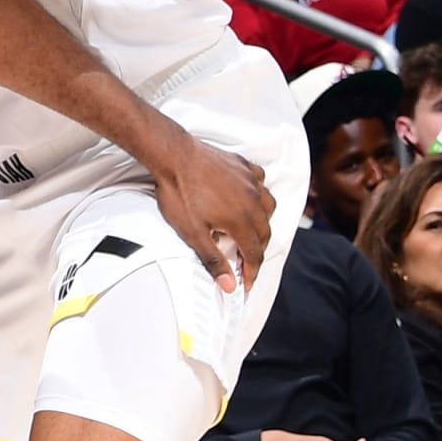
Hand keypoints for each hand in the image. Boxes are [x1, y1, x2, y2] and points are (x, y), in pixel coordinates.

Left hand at [146, 126, 273, 292]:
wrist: (173, 156)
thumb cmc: (179, 191)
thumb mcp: (192, 233)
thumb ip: (213, 259)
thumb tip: (229, 284)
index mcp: (240, 219)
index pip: (253, 253)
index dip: (251, 272)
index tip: (246, 283)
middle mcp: (251, 200)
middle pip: (265, 233)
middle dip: (257, 250)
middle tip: (246, 261)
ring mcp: (249, 181)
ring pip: (269, 206)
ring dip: (263, 222)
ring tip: (250, 231)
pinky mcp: (243, 166)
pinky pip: (261, 182)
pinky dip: (259, 194)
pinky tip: (249, 197)